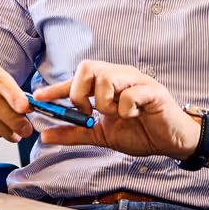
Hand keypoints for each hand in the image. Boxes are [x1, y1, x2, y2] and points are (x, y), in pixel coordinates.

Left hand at [32, 60, 198, 160]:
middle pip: (88, 67)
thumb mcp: (101, 135)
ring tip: (117, 115)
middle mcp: (120, 76)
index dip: (55, 87)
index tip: (38, 98)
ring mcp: (137, 80)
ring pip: (106, 78)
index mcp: (107, 83)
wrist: (170, 142)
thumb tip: (46, 134)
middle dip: (80, 93)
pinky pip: (129, 95)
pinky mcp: (152, 91)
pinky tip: (135, 115)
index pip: (76, 78)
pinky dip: (126, 109)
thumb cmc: (139, 131)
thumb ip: (75, 133)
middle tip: (89, 113)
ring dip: (105, 103)